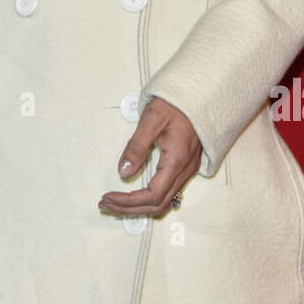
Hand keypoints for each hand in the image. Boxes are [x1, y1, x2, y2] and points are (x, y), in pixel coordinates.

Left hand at [99, 97, 201, 215]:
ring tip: (116, 202)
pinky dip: (148, 199)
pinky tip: (134, 195)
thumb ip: (137, 147)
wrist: (198, 95)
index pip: (153, 194)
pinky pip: (168, 193)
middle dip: (129, 208)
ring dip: (139, 207)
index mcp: (177, 160)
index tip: (109, 197)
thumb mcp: (151, 119)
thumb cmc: (176, 103)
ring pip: (164, 202)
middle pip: (158, 204)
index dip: (128, 201)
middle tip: (106, 203)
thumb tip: (124, 172)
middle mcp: (185, 169)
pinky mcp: (185, 167)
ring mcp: (187, 170)